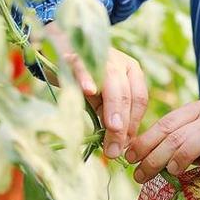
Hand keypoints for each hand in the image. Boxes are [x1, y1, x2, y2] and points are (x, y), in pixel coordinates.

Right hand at [45, 22, 147, 158]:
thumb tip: (120, 147)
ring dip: (112, 109)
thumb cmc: (85, 80)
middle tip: (115, 149)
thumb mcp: (102, 100)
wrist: (59, 49)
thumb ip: (112, 117)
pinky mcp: (77, 54)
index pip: (139, 100)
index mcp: (132, 72)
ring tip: (111, 129)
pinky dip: (87, 78)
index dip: (134, 123)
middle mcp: (121, 63)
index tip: (127, 145)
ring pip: (112, 84)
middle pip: (128, 95)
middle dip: (123, 124)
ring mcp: (101, 56)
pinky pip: (85, 67)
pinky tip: (89, 91)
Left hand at [126, 101, 199, 182]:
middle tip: (141, 176)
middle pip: (178, 134)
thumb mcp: (189, 138)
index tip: (129, 160)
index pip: (164, 124)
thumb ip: (168, 143)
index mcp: (194, 110)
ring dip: (182, 156)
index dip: (144, 142)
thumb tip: (134, 158)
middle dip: (156, 156)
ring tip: (171, 172)